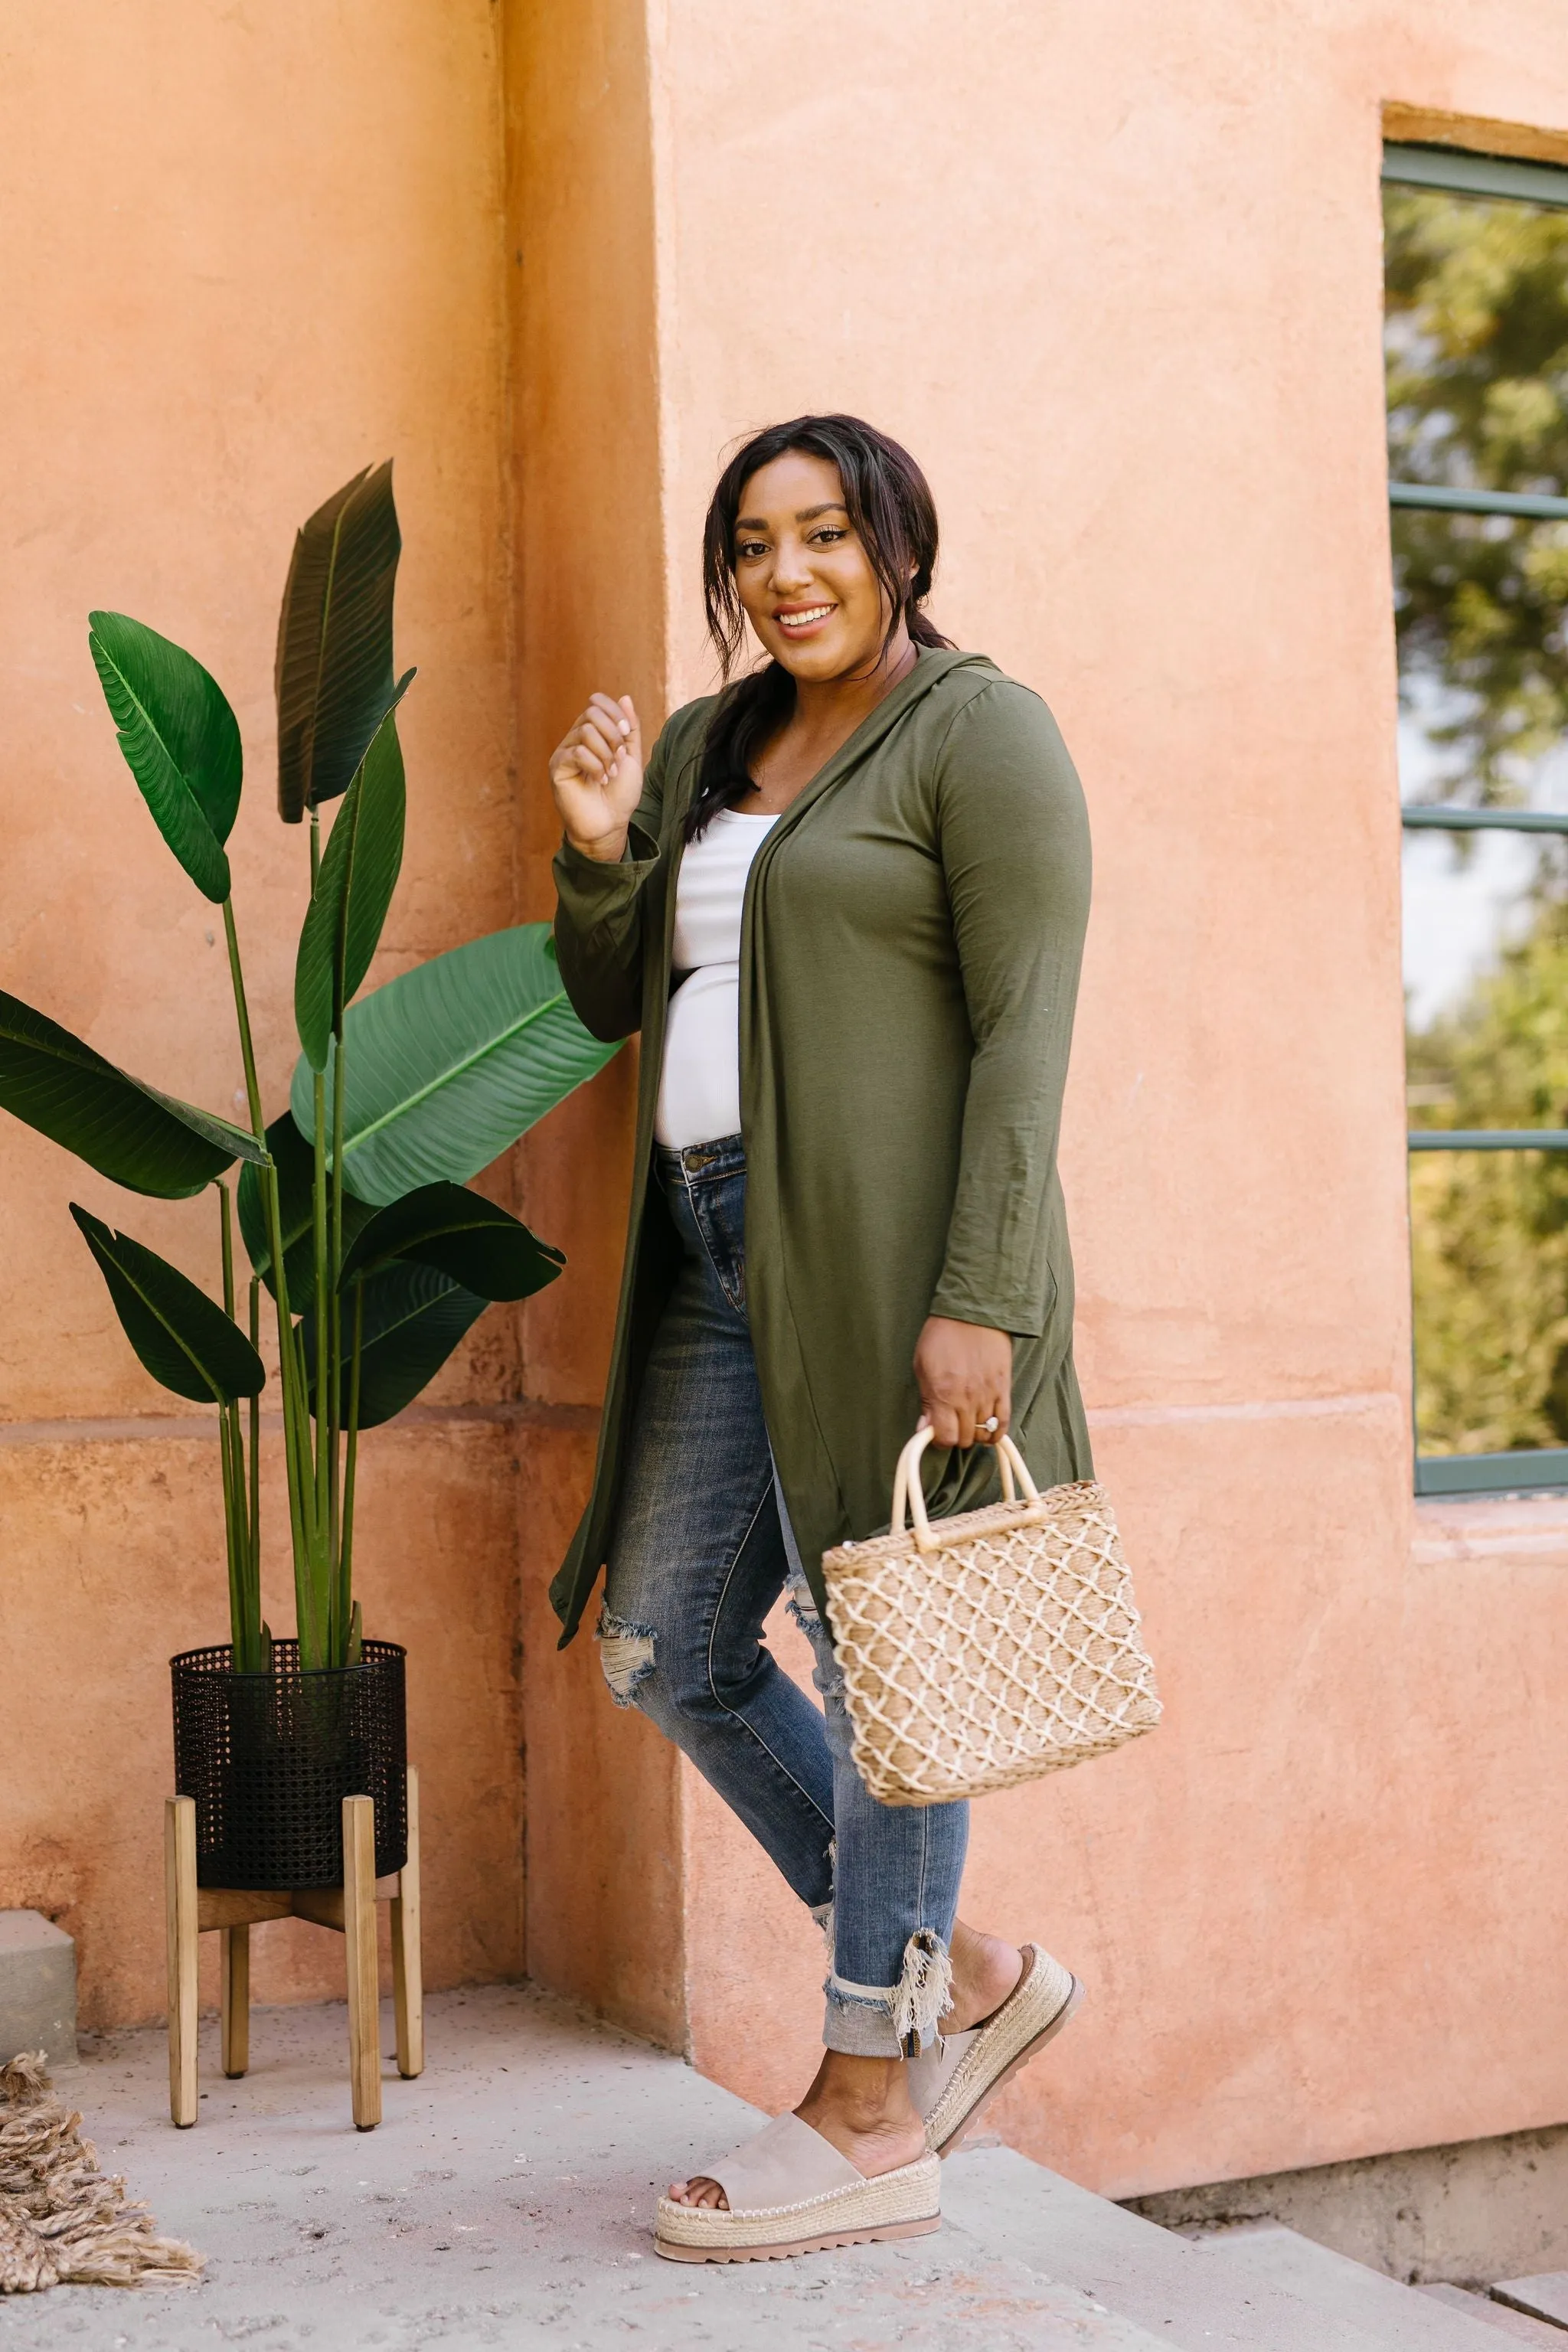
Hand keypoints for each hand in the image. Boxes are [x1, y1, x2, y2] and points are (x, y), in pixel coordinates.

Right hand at [549, 692, 642, 861]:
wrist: (610, 825)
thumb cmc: (620, 795)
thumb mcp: (632, 757)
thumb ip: (629, 728)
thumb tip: (624, 697)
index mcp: (591, 734)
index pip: (596, 702)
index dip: (614, 712)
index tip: (626, 733)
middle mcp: (575, 739)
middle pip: (592, 712)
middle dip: (613, 735)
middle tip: (619, 759)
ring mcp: (564, 753)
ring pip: (586, 731)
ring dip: (606, 753)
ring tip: (610, 774)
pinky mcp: (557, 768)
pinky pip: (577, 752)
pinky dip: (595, 766)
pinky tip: (600, 781)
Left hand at [914, 1316, 1011, 1447]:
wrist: (974, 1312)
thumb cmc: (943, 1336)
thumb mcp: (922, 1366)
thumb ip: (926, 1401)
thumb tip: (924, 1428)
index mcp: (944, 1394)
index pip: (946, 1437)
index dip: (939, 1439)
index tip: (937, 1431)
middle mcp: (967, 1399)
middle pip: (965, 1439)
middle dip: (956, 1436)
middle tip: (952, 1424)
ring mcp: (988, 1395)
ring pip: (984, 1433)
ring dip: (975, 1432)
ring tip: (968, 1422)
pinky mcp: (1004, 1389)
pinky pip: (1004, 1423)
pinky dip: (996, 1432)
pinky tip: (988, 1428)